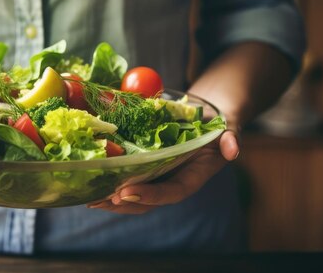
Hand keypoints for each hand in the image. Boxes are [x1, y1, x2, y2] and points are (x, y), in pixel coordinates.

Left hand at [86, 126, 239, 214]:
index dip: (150, 195)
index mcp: (193, 176)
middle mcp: (173, 181)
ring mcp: (158, 178)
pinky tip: (90, 185)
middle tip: (100, 200)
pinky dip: (109, 184)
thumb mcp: (228, 128)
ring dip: (112, 200)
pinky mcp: (146, 169)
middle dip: (124, 202)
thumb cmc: (216, 125)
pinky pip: (127, 180)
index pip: (172, 191)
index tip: (127, 192)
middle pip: (148, 201)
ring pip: (134, 196)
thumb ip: (231, 138)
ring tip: (90, 199)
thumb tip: (233, 149)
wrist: (206, 119)